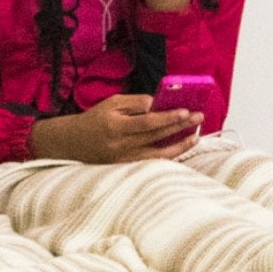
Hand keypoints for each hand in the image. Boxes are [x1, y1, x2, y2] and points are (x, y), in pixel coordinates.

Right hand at [30, 94, 201, 164]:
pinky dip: (168, 155)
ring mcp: (125, 160)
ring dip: (179, 145)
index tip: (185, 111)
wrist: (73, 144)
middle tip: (199, 117)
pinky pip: (152, 162)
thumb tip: (157, 104)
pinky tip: (181, 148)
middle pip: (157, 136)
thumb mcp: (111, 104)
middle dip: (180, 127)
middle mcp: (122, 146)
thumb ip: (135, 103)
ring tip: (196, 137)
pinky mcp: (127, 168)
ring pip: (158, 154)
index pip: (148, 123)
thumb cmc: (95, 120)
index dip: (168, 118)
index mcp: (116, 127)